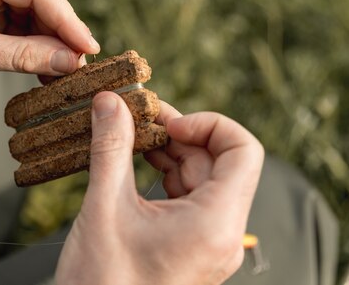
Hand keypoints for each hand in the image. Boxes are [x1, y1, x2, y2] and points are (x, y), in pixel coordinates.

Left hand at [0, 0, 98, 94]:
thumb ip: (21, 56)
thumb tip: (70, 61)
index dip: (66, 19)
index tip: (88, 47)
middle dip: (60, 32)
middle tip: (82, 64)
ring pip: (30, 12)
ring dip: (48, 42)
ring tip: (65, 72)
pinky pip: (15, 23)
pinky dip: (30, 45)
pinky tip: (44, 67)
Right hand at [55, 93, 263, 284]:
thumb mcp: (105, 207)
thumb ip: (111, 148)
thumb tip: (110, 102)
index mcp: (215, 224)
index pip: (243, 151)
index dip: (209, 124)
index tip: (168, 122)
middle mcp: (221, 234)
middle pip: (217, 162)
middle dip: (178, 135)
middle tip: (137, 118)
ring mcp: (208, 243)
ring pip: (201, 179)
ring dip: (169, 153)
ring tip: (130, 137)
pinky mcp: (191, 247)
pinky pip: (188, 198)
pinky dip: (165, 176)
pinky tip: (134, 164)